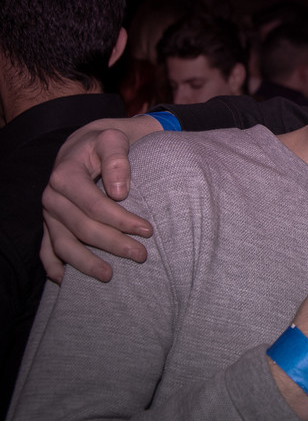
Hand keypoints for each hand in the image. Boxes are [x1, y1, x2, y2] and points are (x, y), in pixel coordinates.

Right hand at [40, 115, 161, 282]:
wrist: (88, 142)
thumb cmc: (105, 142)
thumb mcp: (113, 140)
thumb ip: (117, 160)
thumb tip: (120, 192)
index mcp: (65, 175)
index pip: (94, 205)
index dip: (121, 220)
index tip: (148, 230)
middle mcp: (52, 196)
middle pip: (82, 228)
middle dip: (113, 244)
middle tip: (141, 255)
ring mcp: (49, 213)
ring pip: (63, 244)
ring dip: (85, 263)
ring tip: (109, 277)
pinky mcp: (50, 222)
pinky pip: (46, 248)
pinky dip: (54, 265)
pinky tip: (65, 280)